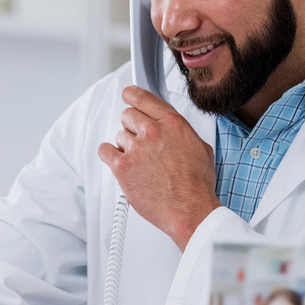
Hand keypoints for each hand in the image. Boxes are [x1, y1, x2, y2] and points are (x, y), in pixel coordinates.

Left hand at [97, 87, 219, 251]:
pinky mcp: (122, 167)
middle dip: (132, 126)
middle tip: (140, 141)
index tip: (128, 95)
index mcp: (172, 123)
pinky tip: (120, 162)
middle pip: (128, 115)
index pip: (142, 97)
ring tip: (140, 162)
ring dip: (126, 146)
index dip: (132, 95)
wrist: (189, 210)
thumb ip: (181, 132)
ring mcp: (135, 148)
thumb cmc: (196, 185)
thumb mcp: (200, 148)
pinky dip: (109, 155)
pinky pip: (105, 151)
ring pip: (119, 135)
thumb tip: (173, 129)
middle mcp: (152, 131)